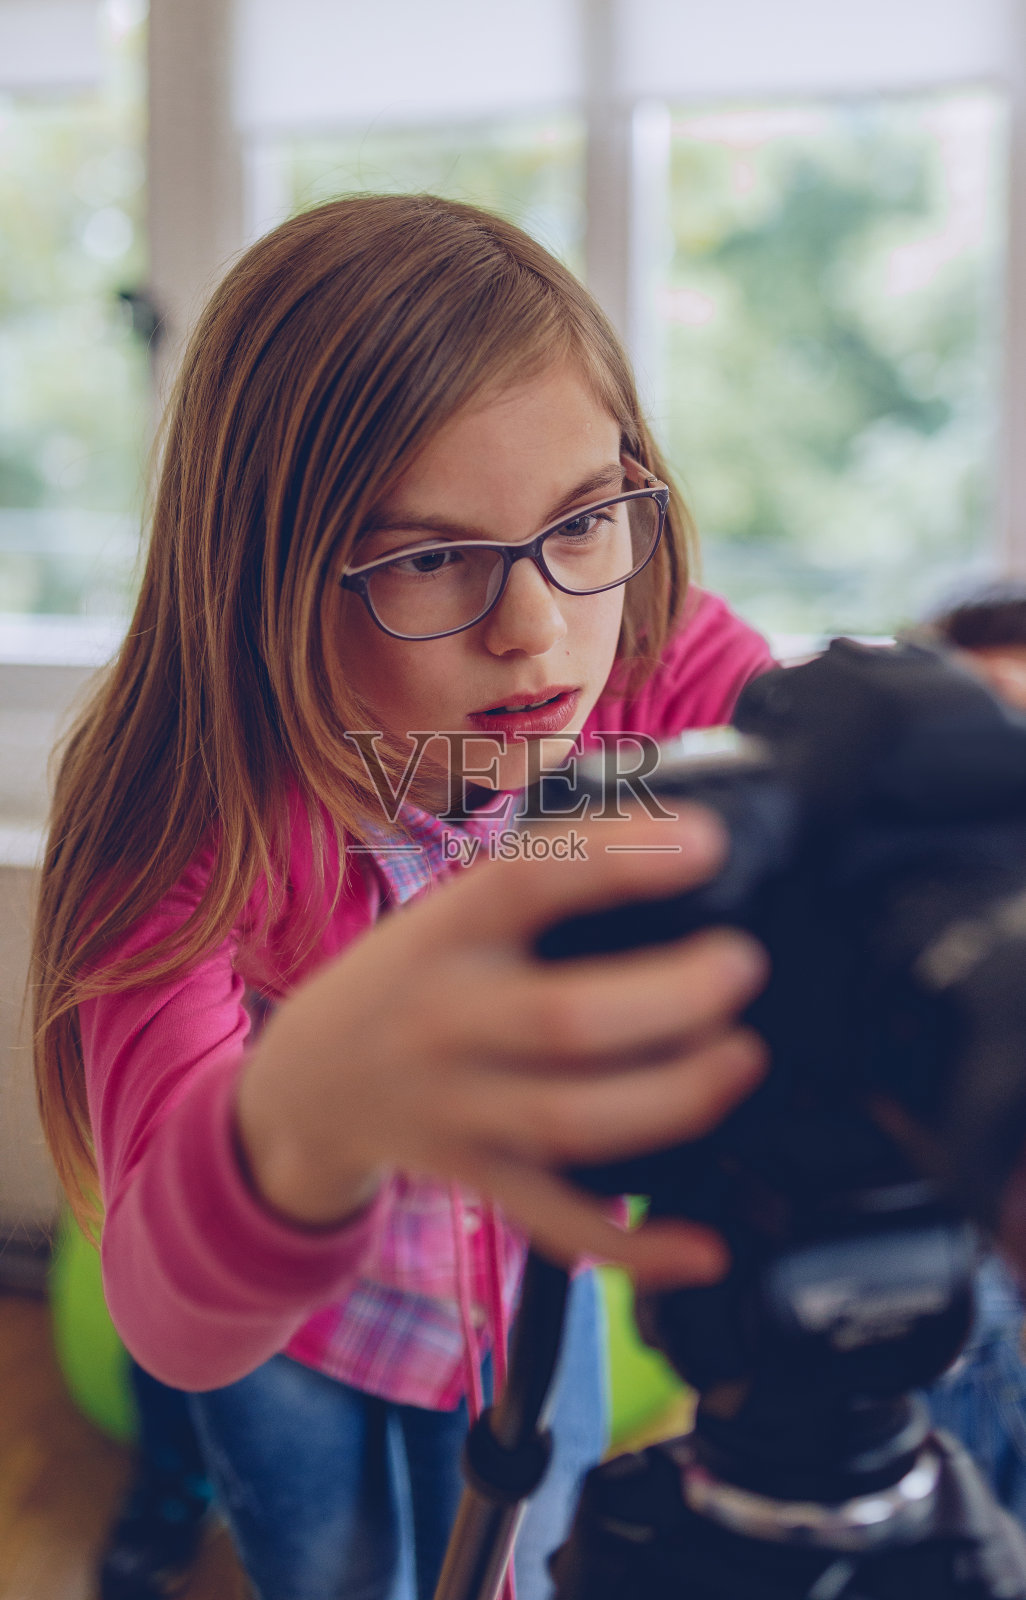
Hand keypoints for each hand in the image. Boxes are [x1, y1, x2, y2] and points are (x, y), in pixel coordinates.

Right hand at [234, 805, 768, 1287]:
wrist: (308, 1083)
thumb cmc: (411, 976)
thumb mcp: (451, 910)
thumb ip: (549, 878)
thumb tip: (690, 836)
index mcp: (442, 933)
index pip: (523, 882)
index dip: (616, 861)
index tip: (706, 846)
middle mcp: (445, 1021)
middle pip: (564, 1020)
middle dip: (671, 998)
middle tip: (742, 965)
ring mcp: (458, 1110)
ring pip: (572, 1121)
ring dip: (673, 1097)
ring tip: (742, 1057)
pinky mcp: (478, 1178)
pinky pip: (558, 1222)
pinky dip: (635, 1246)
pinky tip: (706, 1247)